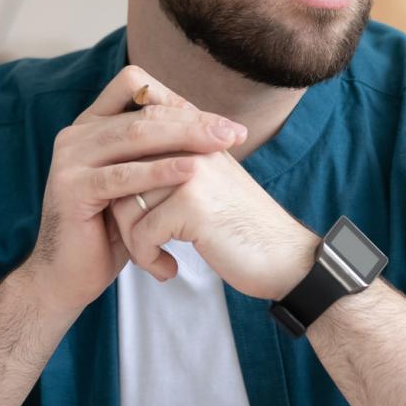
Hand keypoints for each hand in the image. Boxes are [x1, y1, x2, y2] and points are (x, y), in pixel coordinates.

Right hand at [18, 66, 244, 314]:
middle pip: (144, 113)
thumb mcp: (138, 183)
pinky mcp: (72, 187)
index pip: (136, 87)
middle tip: (233, 133)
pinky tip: (191, 171)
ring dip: (185, 138)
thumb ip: (158, 152)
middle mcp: (77, 134)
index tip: (222, 122)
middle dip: (195, 121)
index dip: (179, 98)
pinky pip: (123, 175)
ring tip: (221, 145)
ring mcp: (70, 158)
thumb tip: (212, 126)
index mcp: (92, 126)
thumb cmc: (111, 230)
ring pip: (135, 136)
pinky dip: (160, 170)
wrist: (69, 276)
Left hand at [122, 146, 318, 300]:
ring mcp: (191, 172)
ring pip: (123, 205)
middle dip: (120, 215)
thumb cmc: (243, 226)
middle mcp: (192, 145)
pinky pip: (140, 233)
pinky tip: (168, 270)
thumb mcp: (212, 181)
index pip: (135, 139)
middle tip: (140, 243)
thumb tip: (126, 160)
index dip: (121, 175)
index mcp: (197, 135)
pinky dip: (147, 258)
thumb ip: (177, 162)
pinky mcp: (190, 205)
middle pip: (120, 174)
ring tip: (154, 258)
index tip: (127, 210)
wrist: (285, 257)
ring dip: (133, 242)